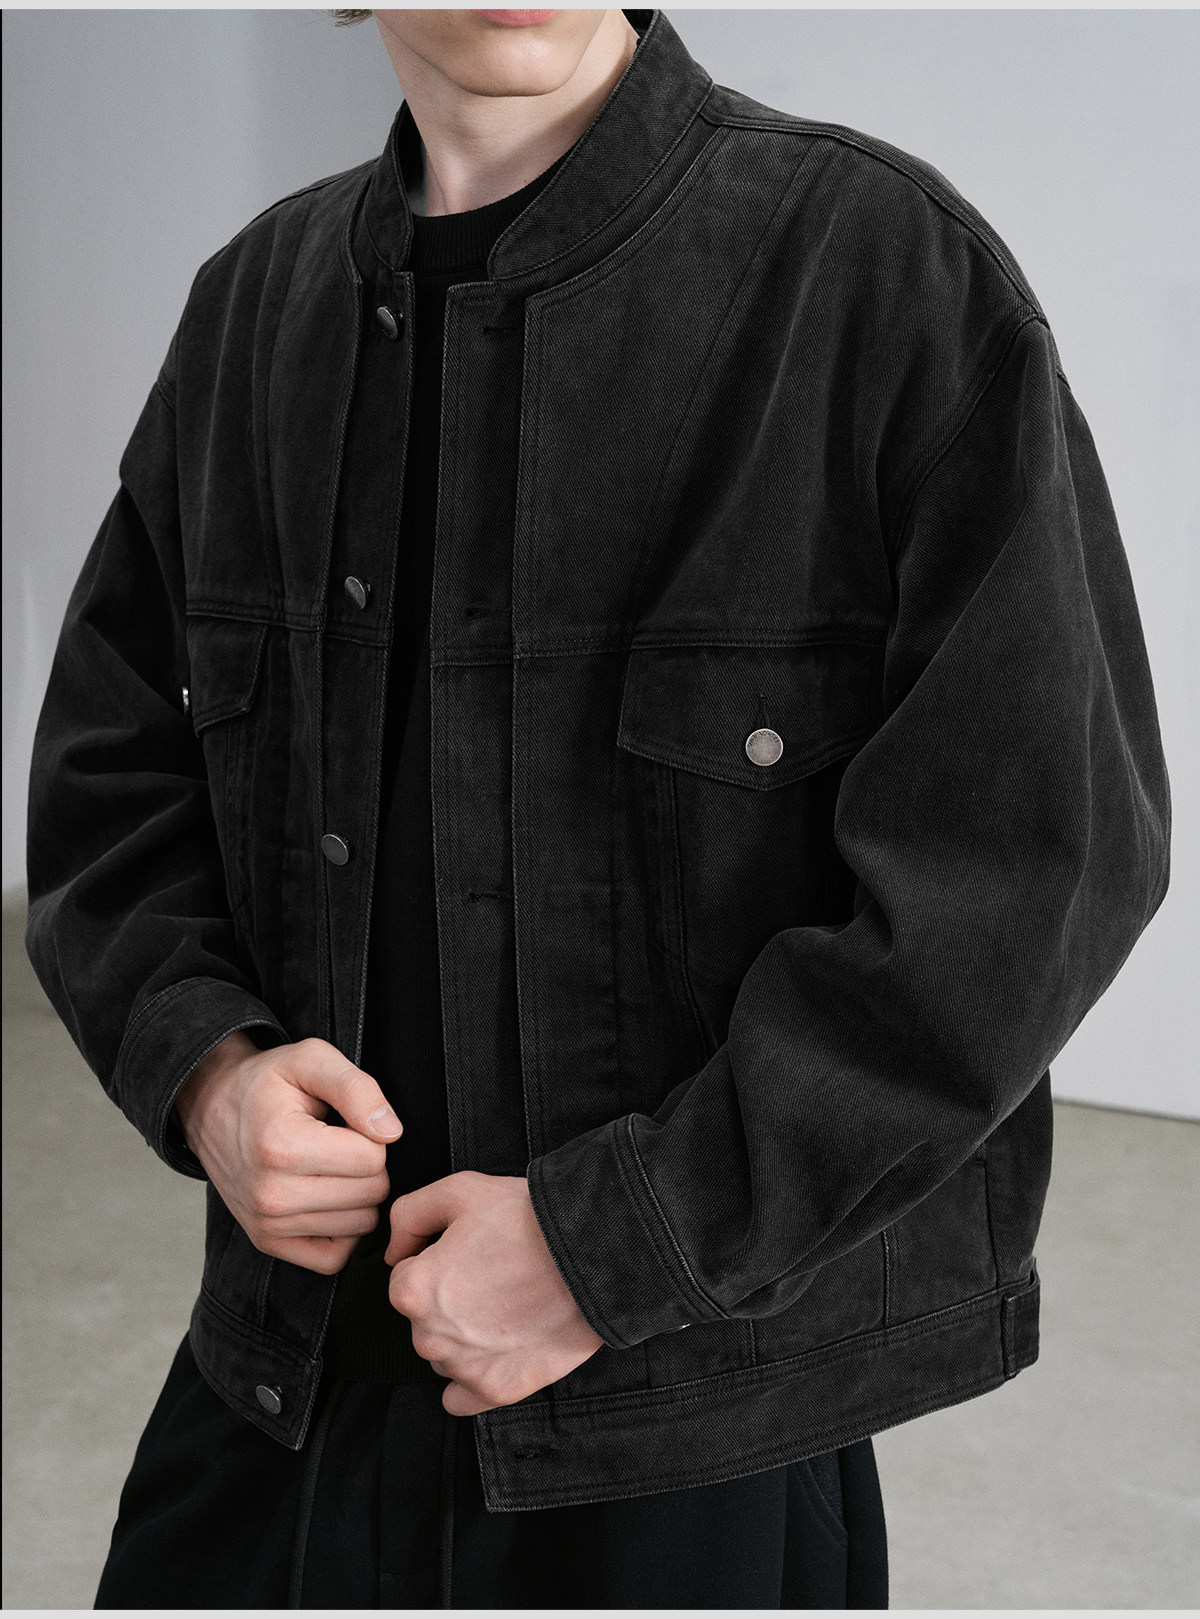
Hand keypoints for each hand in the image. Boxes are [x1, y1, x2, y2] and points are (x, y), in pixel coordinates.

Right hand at [175, 1032, 401, 1274]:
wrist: (212, 1106)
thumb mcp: (311, 1059)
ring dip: (356, 1195)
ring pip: (360, 1225)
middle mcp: (271, 1195)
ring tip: (327, 1165)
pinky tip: (328, 1197)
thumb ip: (357, 1089)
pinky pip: (335, 1257)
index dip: (370, 1134)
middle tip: (337, 1142)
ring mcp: (267, 1224)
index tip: (344, 1121)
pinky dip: (343, 1230)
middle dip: (367, 1164)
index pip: (373, 1159)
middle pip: (372, 1193)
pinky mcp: (267, 1243)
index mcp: (281, 1147)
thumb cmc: (268, 1082)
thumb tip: (391, 1132)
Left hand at [385, 1171, 602, 1415]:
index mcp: (413, 1290)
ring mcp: (463, 1369)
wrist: (592, 1253)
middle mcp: (429, 1336)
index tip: (472, 1251)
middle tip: (495, 1273)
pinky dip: (473, 1378)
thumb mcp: (458, 1190)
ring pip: (444, 1354)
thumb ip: (408, 1215)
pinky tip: (499, 1349)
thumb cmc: (527, 1218)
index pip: (405, 1278)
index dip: (438, 1258)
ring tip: (510, 1304)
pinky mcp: (495, 1391)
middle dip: (450, 1298)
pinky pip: (459, 1399)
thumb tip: (394, 1252)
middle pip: (425, 1318)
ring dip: (464, 1335)